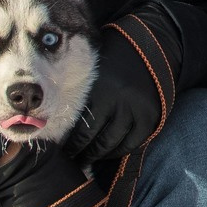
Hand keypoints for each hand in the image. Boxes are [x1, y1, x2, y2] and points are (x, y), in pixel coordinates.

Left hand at [73, 0, 186, 161]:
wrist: (153, 45)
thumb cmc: (114, 54)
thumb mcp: (94, 66)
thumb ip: (78, 88)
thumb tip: (53, 114)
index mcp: (99, 88)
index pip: (78, 126)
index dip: (67, 143)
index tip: (58, 150)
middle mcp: (118, 101)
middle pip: (93, 139)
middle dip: (79, 152)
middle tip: (69, 160)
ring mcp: (137, 111)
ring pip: (112, 144)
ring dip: (97, 156)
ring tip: (85, 161)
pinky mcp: (151, 117)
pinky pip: (132, 143)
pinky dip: (118, 152)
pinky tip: (107, 153)